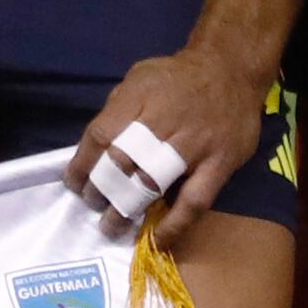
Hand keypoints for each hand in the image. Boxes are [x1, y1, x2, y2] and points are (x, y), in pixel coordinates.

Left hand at [75, 43, 269, 243]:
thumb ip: (119, 109)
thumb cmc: (178, 77)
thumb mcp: (140, 76)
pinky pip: (195, 200)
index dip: (83, 164)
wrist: (232, 68)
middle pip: (123, 160)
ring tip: (113, 225)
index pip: (102, 133)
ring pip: (154, 182)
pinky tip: (159, 239)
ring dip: (128, 208)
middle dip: (102, 188)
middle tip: (93, 205)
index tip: (75, 184)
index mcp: (141, 95)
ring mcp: (195, 143)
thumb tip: (95, 149)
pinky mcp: (220, 163)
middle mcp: (166, 118)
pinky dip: (175, 224)